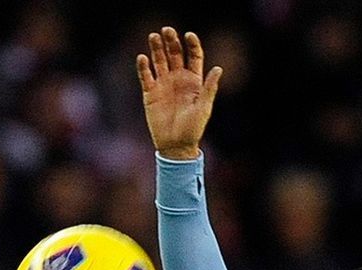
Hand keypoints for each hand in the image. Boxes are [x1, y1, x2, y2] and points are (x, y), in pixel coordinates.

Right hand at [137, 26, 220, 159]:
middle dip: (171, 41)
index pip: (193, 56)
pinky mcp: (150, 93)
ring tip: (154, 36)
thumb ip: (209, 88)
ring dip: (156, 48)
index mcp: (193, 81)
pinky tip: (143, 58)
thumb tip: (218, 68)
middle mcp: (178, 79)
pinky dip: (143, 67)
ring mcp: (163, 85)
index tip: (188, 35)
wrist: (175, 146)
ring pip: (159, 61)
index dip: (192, 44)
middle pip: (175, 54)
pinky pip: (145, 76)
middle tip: (167, 30)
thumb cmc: (193, 129)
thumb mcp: (203, 108)